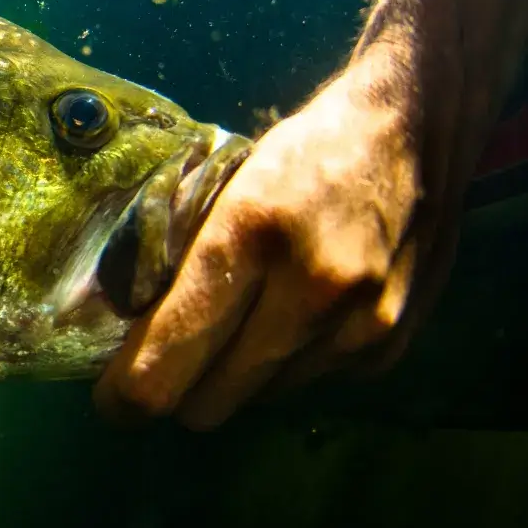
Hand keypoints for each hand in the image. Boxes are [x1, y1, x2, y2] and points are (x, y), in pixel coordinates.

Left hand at [93, 51, 459, 429]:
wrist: (415, 124)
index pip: (166, 360)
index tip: (112, 397)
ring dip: (238, 373)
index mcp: (246, 235)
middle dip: (178, 388)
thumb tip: (120, 335)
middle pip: (207, 403)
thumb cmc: (300, 151)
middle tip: (168, 356)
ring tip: (245, 314)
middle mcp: (310, 291)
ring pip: (257, 400)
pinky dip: (289, 361)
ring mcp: (358, 325)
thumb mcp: (220, 186)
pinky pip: (308, 386)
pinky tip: (299, 308)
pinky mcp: (391, 344)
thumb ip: (173, 260)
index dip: (127, 396)